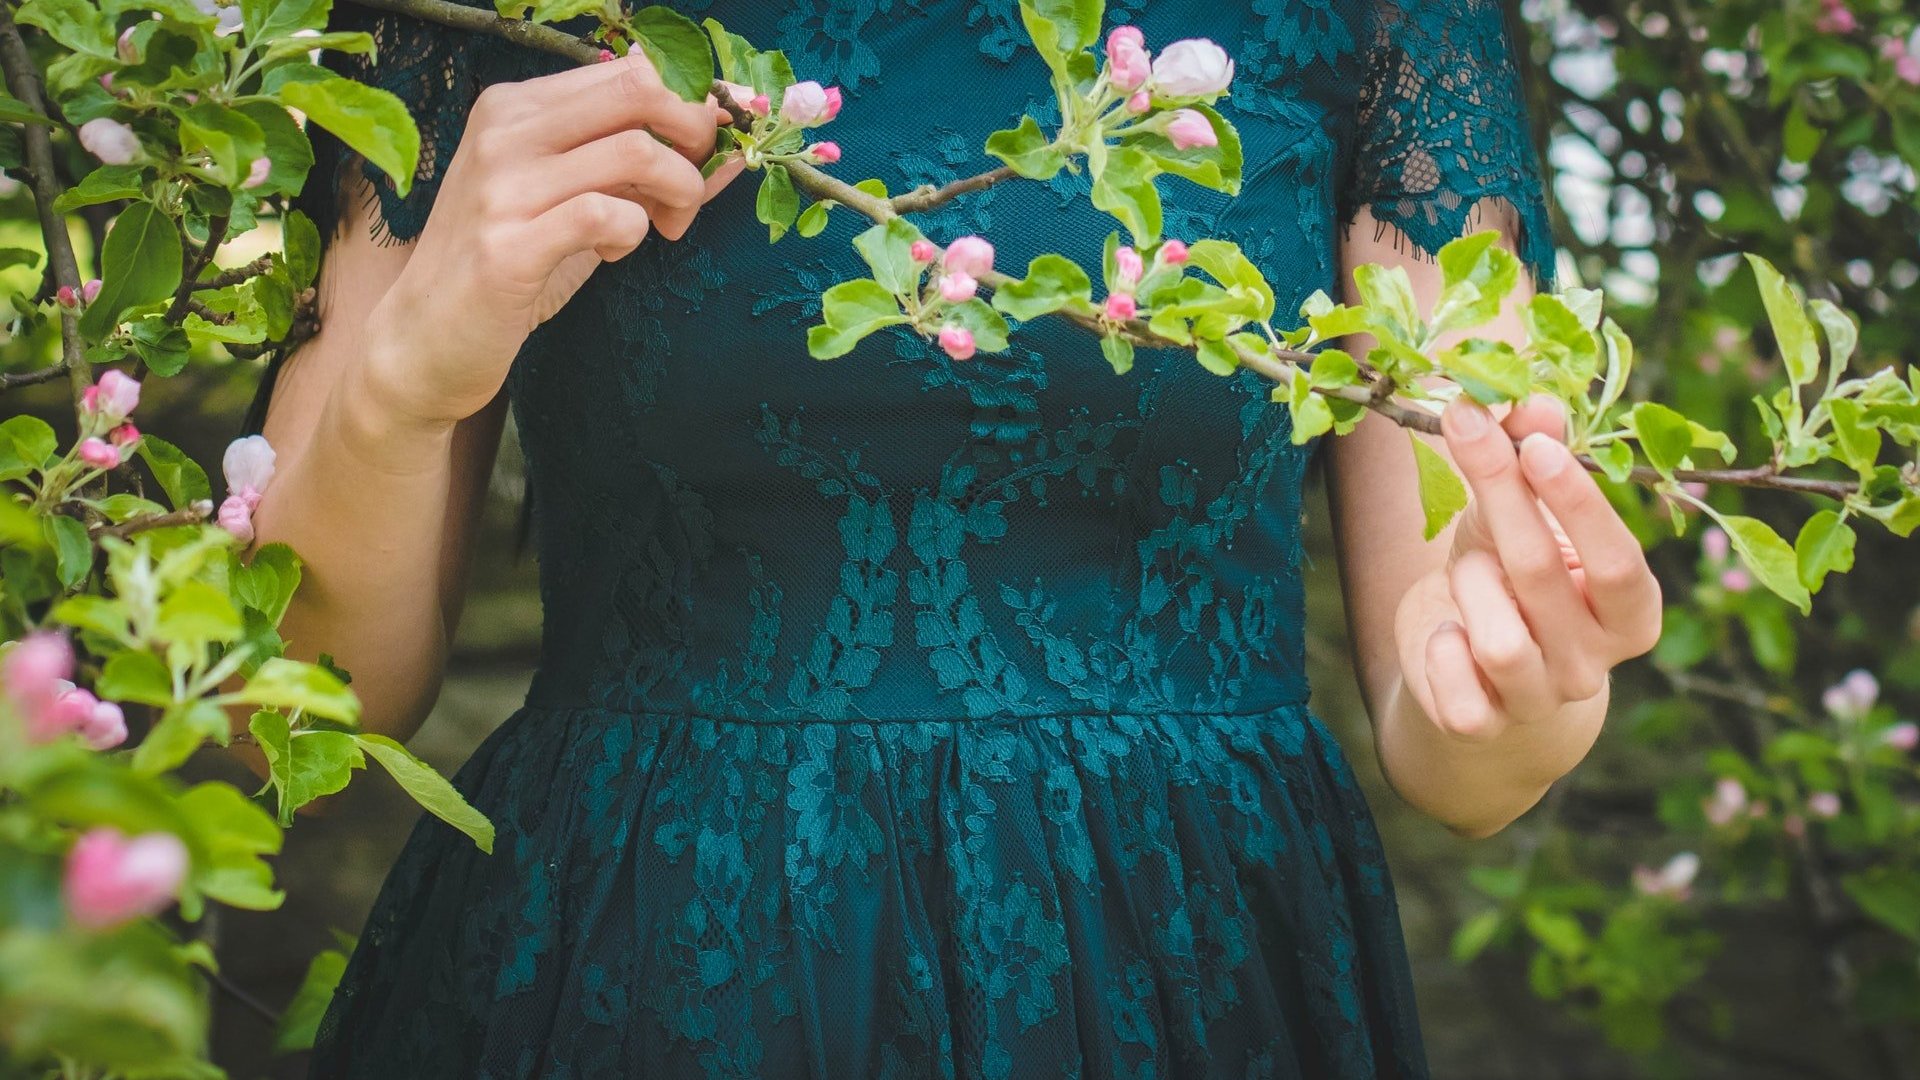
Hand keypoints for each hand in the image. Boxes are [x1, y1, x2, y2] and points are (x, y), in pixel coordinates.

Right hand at [368, 50, 748, 426]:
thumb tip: (722, 136)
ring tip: (663, 228)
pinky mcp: (509, 248)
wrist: (424, 337)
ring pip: (637, 151)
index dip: (685, 107)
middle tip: (689, 189)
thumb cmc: (508, 261)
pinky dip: (635, 233)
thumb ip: (628, 160)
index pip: (627, 70)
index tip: (699, 154)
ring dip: (678, 192)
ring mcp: (503, 187)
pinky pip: (609, 215)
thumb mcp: (566, 193)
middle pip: (639, 91)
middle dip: (693, 137)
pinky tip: (614, 252)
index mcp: (516, 106)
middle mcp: (504, 132)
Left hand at [1399, 395, 1662, 742]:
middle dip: (1498, 495)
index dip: (1577, 502)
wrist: (1476, 679)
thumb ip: (1532, 459)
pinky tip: (1446, 633)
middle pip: (1543, 575)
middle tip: (1464, 426)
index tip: (1533, 444)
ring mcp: (1539, 700)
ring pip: (1500, 640)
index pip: (1618, 560)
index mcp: (1630, 613)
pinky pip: (1458, 691)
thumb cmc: (1511, 582)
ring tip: (1466, 568)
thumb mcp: (1522, 517)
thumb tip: (1534, 401)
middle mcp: (1593, 664)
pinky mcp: (1481, 726)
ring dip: (1468, 581)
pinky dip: (1442, 650)